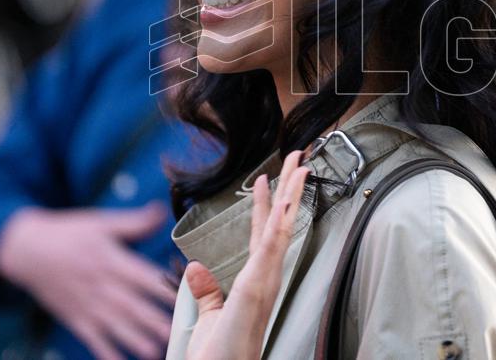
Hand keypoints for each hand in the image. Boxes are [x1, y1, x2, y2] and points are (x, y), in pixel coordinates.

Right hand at [0, 202, 175, 359]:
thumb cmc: (70, 233)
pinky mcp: (75, 318)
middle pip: (133, 306)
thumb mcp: (101, 222)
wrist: (25, 250)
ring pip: (116, 326)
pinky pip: (93, 339)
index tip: (188, 297)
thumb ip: (134, 222)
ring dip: (136, 339)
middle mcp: (101, 285)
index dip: (167, 288)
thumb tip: (162, 211)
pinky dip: (107, 352)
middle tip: (180, 332)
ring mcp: (87, 304)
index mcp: (112, 260)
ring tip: (156, 351)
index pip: (145, 277)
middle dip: (157, 320)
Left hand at [184, 150, 310, 359]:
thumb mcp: (209, 316)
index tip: (266, 178)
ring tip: (299, 165)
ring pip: (282, 227)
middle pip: (280, 223)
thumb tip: (196, 268)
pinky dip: (280, 222)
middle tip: (298, 156)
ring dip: (291, 195)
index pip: (263, 234)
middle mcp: (265, 278)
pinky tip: (285, 200)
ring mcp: (264, 282)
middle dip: (290, 188)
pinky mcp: (256, 288)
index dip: (267, 204)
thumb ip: (206, 290)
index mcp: (254, 281)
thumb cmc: (218, 357)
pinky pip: (271, 247)